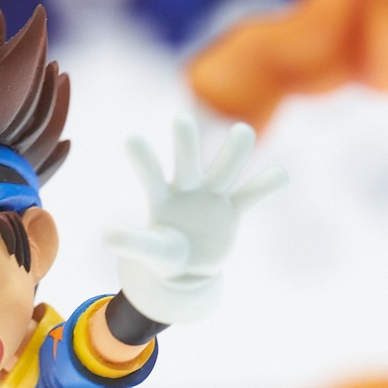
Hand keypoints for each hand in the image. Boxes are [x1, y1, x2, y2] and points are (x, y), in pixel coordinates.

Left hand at [104, 115, 285, 325]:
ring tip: (243, 131)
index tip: (130, 139)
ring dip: (234, 152)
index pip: (151, 176)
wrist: (190, 266)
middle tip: (181, 121)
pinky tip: (280, 175)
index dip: (143, 160)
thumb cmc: (165, 254)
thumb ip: (132, 242)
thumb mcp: (149, 251)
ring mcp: (212, 196)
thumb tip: (107, 236)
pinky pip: (251, 195)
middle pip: (187, 162)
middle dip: (186, 143)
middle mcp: (187, 188)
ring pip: (224, 169)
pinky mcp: (233, 208)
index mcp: (162, 197)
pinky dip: (265, 186)